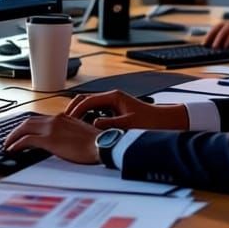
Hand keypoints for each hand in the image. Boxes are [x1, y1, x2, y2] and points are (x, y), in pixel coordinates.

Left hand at [3, 113, 101, 163]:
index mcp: (63, 117)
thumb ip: (69, 132)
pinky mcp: (49, 140)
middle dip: (16, 130)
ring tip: (7, 144)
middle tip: (9, 138)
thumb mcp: (80, 132)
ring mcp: (51, 128)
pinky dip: (16, 144)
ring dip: (13, 136)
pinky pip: (26, 140)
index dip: (28, 125)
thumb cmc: (97, 142)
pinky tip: (12, 150)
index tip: (22, 132)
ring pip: (24, 128)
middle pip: (28, 121)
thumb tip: (62, 140)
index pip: (40, 119)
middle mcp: (55, 119)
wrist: (102, 145)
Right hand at [65, 90, 188, 130]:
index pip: (87, 100)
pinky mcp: (115, 112)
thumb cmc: (150, 122)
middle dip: (73, 110)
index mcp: (114, 97)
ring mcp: (113, 104)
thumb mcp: (128, 124)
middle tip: (63, 122)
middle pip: (85, 100)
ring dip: (80, 115)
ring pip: (90, 107)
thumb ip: (109, 124)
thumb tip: (92, 125)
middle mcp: (112, 98)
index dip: (75, 110)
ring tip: (70, 127)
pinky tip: (85, 130)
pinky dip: (88, 119)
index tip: (66, 119)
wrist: (166, 122)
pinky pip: (96, 113)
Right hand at [205, 13, 228, 51]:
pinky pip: (214, 29)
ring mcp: (226, 24)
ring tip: (204, 44)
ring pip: (216, 29)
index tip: (224, 48)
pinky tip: (206, 41)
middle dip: (217, 39)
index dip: (227, 42)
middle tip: (213, 49)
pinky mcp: (223, 26)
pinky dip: (210, 34)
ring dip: (209, 36)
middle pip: (221, 31)